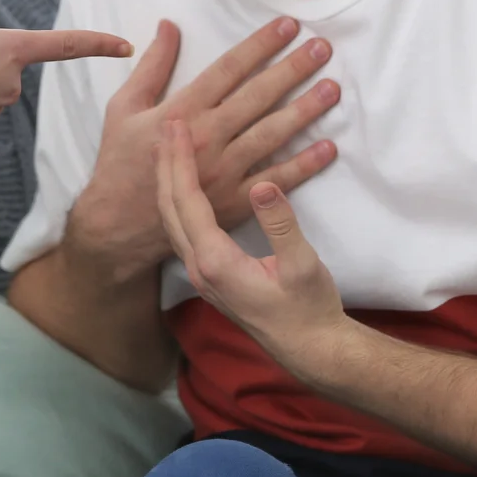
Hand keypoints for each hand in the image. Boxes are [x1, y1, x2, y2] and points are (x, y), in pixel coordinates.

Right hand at [66, 17, 339, 279]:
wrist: (119, 224)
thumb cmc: (121, 161)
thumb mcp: (124, 107)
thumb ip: (151, 66)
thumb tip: (169, 25)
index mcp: (181, 112)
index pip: (228, 69)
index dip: (260, 45)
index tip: (287, 26)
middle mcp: (206, 138)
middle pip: (257, 97)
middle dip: (291, 69)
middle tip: (322, 48)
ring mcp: (223, 171)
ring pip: (272, 134)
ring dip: (305, 110)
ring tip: (332, 89)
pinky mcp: (234, 201)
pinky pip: (275, 180)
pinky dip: (304, 165)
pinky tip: (329, 147)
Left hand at [156, 118, 348, 375]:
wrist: (311, 350)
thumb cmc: (310, 310)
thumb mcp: (302, 265)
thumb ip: (281, 225)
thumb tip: (262, 185)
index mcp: (215, 262)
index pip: (187, 201)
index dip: (180, 160)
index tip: (177, 126)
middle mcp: (199, 267)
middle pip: (170, 207)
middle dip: (166, 164)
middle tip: (167, 126)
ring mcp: (202, 275)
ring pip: (173, 220)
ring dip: (169, 182)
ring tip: (169, 149)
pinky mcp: (211, 277)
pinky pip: (184, 230)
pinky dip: (180, 201)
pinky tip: (185, 187)